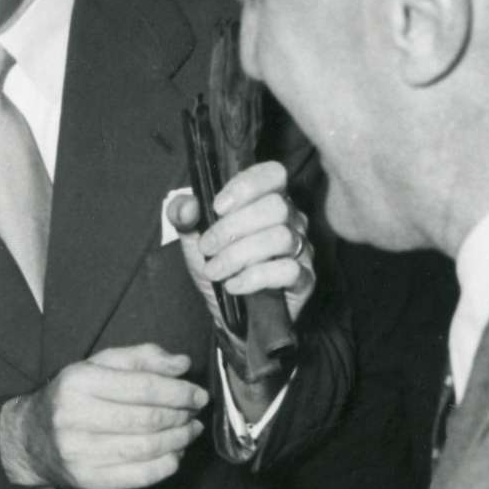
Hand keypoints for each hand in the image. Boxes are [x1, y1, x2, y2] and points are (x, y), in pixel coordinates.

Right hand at [0, 344, 205, 488]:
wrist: (30, 440)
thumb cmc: (72, 396)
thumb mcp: (97, 366)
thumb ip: (140, 358)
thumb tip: (182, 364)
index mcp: (79, 382)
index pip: (142, 387)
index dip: (178, 392)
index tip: (198, 395)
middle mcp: (76, 418)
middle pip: (147, 419)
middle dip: (181, 416)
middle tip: (196, 413)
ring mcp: (81, 453)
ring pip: (147, 448)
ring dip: (179, 440)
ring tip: (191, 431)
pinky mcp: (89, 481)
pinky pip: (140, 476)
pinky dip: (167, 465)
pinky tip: (175, 454)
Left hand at [166, 160, 316, 328]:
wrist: (230, 315)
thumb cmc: (218, 267)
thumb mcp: (193, 238)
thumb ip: (184, 216)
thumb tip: (187, 206)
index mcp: (267, 199)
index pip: (273, 173)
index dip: (247, 185)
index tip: (218, 207)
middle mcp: (291, 219)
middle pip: (276, 206)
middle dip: (233, 227)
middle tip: (207, 248)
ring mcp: (301, 248)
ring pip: (281, 237)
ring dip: (238, 255)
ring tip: (214, 271)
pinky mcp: (305, 279)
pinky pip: (288, 270)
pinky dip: (254, 277)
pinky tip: (233, 285)